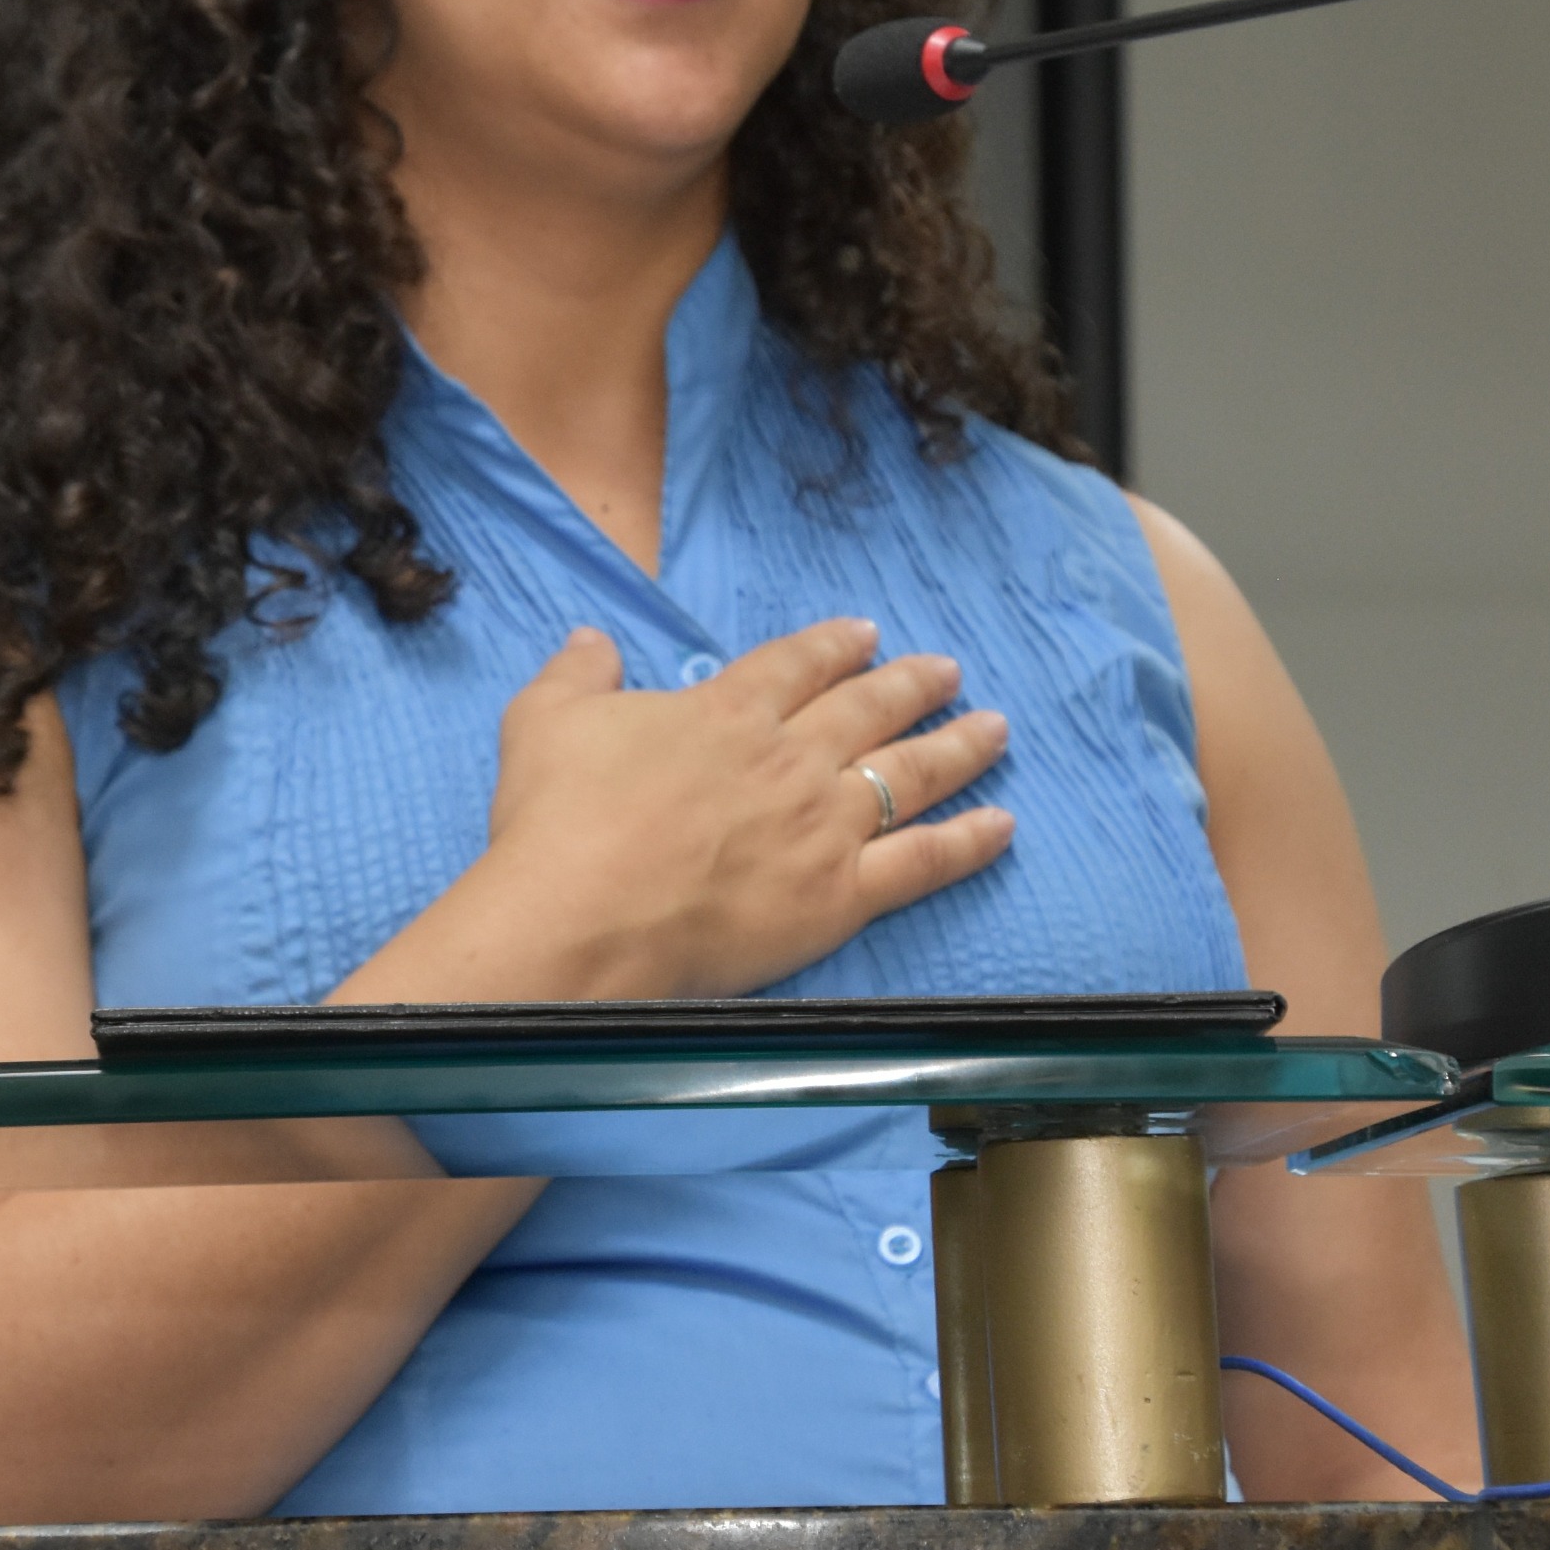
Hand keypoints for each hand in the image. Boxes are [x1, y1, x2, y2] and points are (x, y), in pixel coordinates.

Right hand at [462, 617, 1013, 999]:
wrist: (583, 916)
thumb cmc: (557, 820)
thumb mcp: (546, 721)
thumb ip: (577, 674)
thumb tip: (591, 638)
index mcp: (727, 712)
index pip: (796, 664)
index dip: (835, 645)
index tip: (865, 633)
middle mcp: (790, 758)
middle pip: (869, 709)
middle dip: (912, 684)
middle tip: (948, 670)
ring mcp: (823, 826)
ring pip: (911, 773)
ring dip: (959, 746)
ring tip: (995, 728)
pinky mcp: (839, 896)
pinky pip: (923, 861)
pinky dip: (969, 842)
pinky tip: (1003, 825)